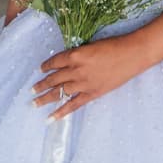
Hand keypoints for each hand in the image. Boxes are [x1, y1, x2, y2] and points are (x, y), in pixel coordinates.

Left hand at [32, 35, 147, 118]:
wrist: (132, 55)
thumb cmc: (114, 45)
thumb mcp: (91, 45)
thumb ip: (78, 54)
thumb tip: (68, 62)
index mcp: (75, 54)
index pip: (55, 62)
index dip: (46, 66)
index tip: (40, 69)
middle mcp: (76, 70)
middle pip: (54, 78)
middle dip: (41, 84)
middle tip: (31, 90)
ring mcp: (84, 83)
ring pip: (60, 92)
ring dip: (46, 97)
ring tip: (35, 102)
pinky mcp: (93, 94)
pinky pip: (73, 105)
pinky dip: (61, 112)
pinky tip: (50, 117)